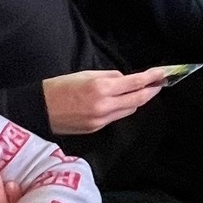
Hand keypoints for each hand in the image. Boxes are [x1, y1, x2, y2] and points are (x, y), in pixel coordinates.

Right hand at [43, 68, 166, 134]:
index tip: (163, 73)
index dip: (152, 78)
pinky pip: (116, 117)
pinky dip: (122, 108)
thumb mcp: (86, 74)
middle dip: (151, 90)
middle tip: (160, 82)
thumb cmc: (60, 86)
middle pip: (138, 99)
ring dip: (138, 100)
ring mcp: (101, 120)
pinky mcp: (96, 128)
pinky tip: (122, 101)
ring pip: (129, 110)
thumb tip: (125, 80)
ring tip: (144, 90)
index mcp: (101, 88)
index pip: (135, 83)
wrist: (40, 109)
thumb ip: (109, 77)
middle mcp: (104, 105)